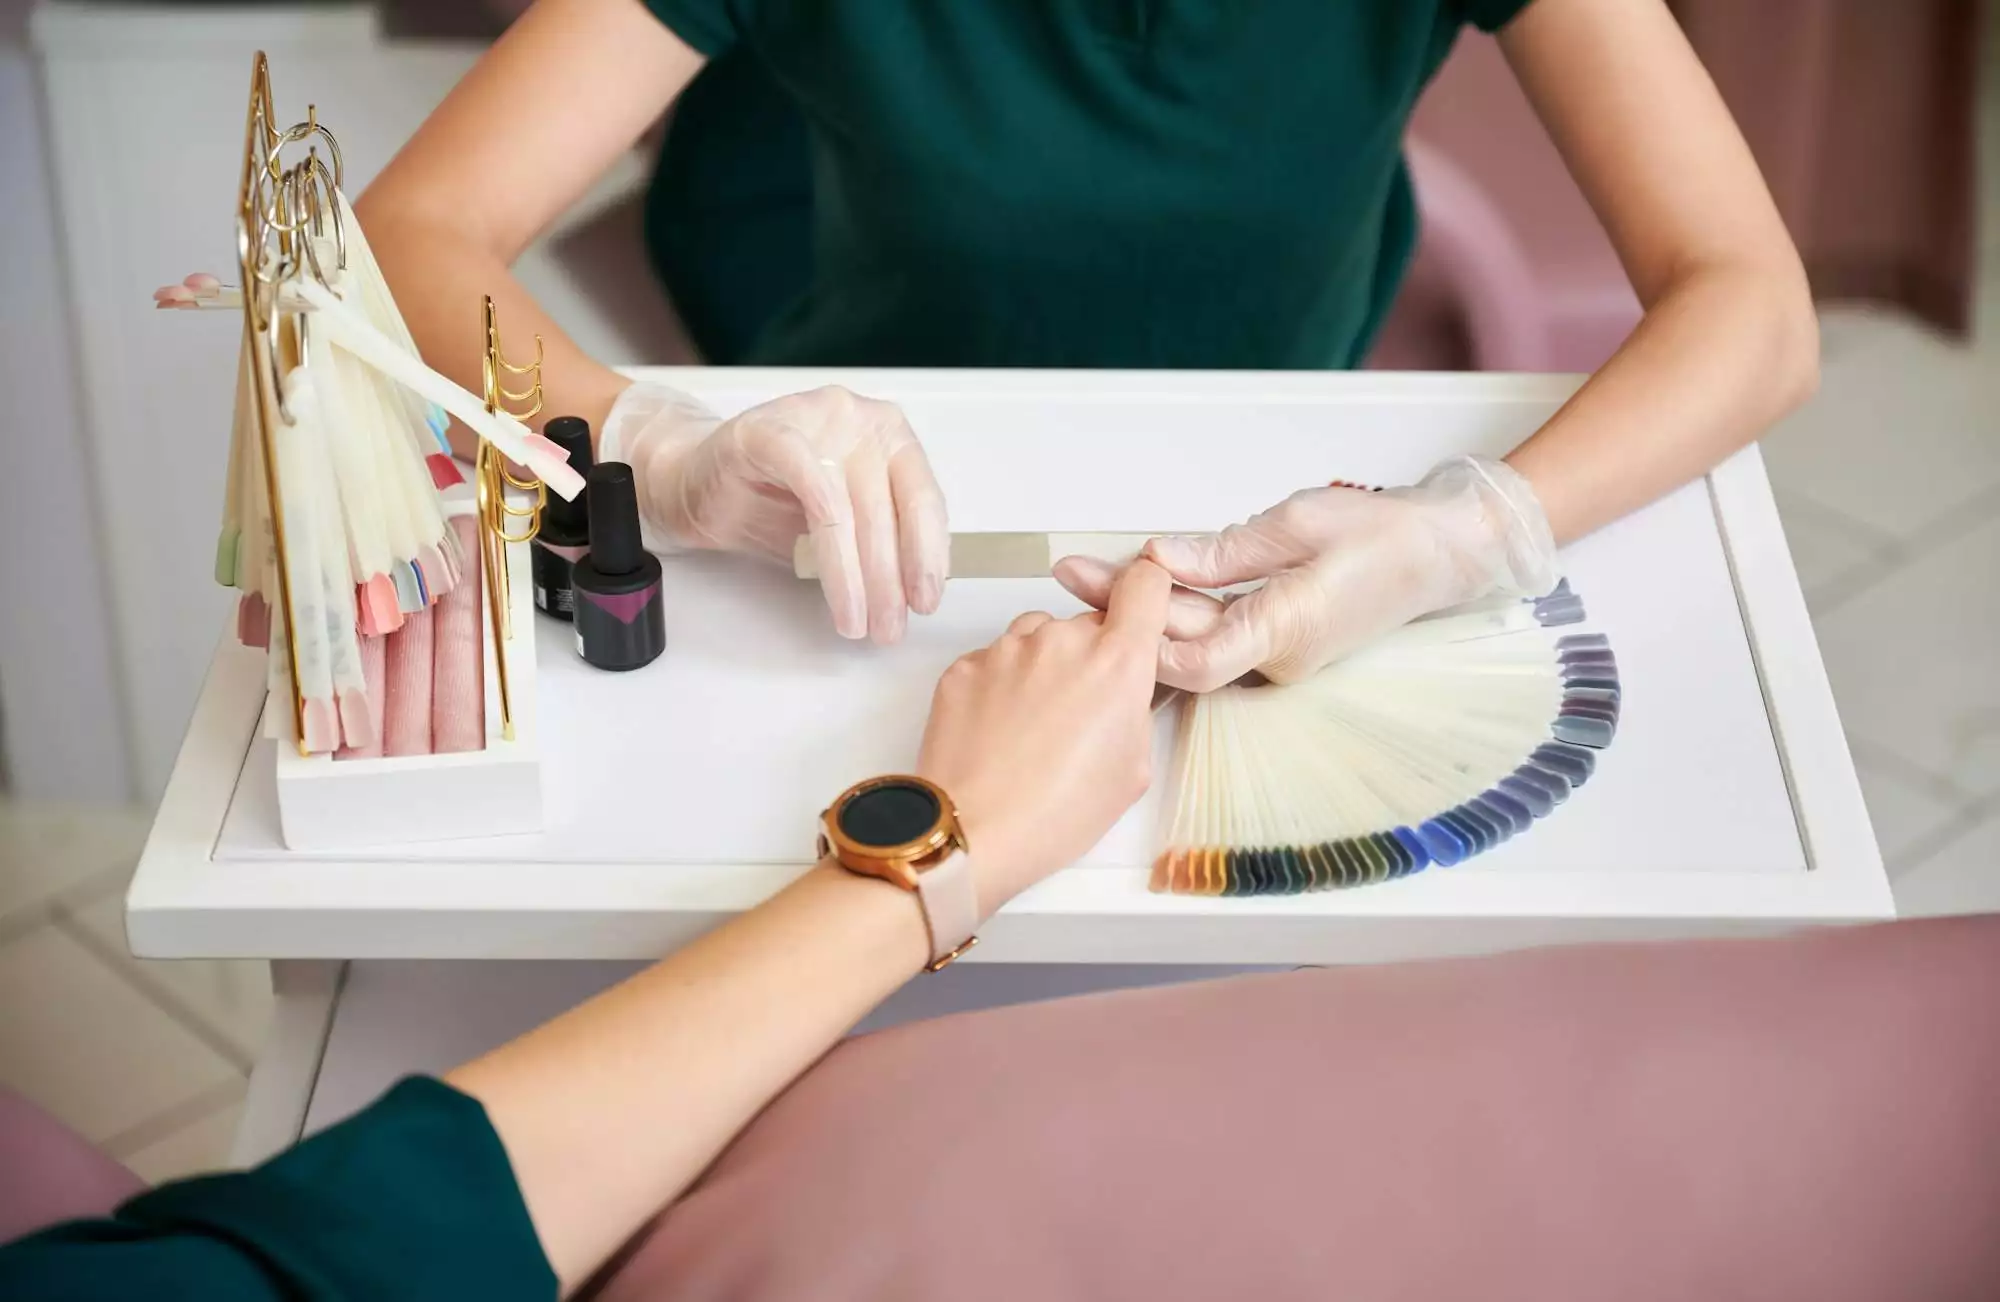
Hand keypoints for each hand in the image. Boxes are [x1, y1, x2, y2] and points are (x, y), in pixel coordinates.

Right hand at [602, 382, 948, 643]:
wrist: (697, 486)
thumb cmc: (772, 505)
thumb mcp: (840, 530)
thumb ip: (878, 545)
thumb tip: (915, 592)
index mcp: (888, 436)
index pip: (921, 498)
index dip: (928, 555)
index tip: (925, 602)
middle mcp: (858, 418)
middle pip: (886, 509)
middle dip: (889, 580)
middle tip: (888, 628)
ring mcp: (814, 418)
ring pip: (849, 506)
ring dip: (855, 575)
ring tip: (856, 621)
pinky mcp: (769, 431)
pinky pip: (810, 484)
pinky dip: (827, 541)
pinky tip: (835, 584)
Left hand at [918, 560, 1173, 911]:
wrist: (972, 832)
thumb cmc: (1054, 814)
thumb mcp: (1132, 770)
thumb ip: (1137, 710)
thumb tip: (1130, 692)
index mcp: (1116, 662)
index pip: (1145, 584)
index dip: (1146, 595)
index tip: (1141, 611)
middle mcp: (1061, 641)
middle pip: (1087, 624)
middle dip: (1090, 657)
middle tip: (1081, 713)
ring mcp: (1007, 649)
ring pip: (1038, 638)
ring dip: (1044, 667)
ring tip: (1035, 728)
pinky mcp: (964, 665)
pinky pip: (994, 660)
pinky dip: (1001, 685)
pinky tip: (1000, 732)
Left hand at [1053, 456, 1559, 691]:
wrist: (1441, 553)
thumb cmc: (1385, 536)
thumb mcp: (1298, 524)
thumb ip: (1224, 550)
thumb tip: (1160, 558)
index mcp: (1286, 632)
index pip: (1195, 659)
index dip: (1139, 635)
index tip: (1096, 594)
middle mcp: (1278, 658)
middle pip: (1183, 645)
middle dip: (1123, 609)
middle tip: (1072, 569)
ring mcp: (1277, 657)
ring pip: (1196, 640)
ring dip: (1144, 612)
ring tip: (1090, 574)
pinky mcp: (1277, 644)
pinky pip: (1216, 634)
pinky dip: (1177, 613)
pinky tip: (1139, 590)